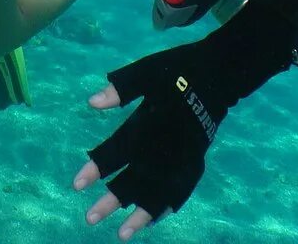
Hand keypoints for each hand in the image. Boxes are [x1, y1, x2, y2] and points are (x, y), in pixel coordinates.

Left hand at [72, 45, 228, 237]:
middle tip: (89, 218)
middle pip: (135, 180)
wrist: (221, 73)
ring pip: (159, 194)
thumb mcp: (146, 71)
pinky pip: (181, 191)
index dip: (96, 168)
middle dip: (112, 201)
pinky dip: (166, 206)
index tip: (76, 185)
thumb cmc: (178, 70)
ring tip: (122, 234)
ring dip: (140, 215)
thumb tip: (91, 102)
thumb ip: (121, 89)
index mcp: (149, 124)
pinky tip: (153, 218)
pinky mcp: (196, 160)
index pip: (116, 152)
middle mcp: (165, 147)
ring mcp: (183, 157)